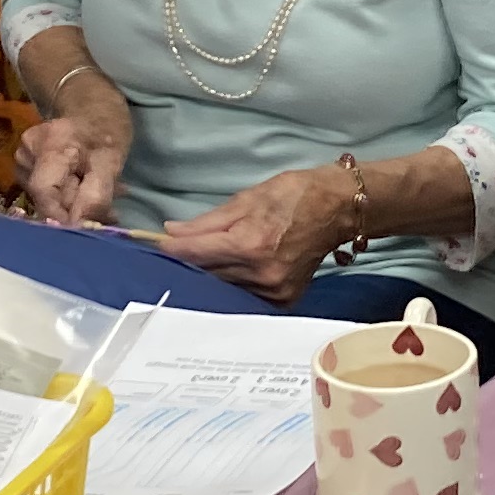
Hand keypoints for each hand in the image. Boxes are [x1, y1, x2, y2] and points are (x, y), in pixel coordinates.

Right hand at [16, 97, 128, 225]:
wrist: (93, 112)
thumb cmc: (105, 133)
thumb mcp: (112, 162)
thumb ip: (96, 196)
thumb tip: (79, 228)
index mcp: (49, 144)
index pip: (44, 192)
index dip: (62, 217)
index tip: (88, 229)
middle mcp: (27, 152)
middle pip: (45, 198)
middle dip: (76, 210)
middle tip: (107, 212)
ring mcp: (22, 160)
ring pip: (46, 199)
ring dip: (74, 205)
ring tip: (97, 193)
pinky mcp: (24, 169)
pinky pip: (45, 194)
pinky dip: (67, 198)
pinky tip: (82, 188)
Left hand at [159, 166, 359, 305]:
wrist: (338, 208)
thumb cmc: (293, 195)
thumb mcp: (247, 198)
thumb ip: (207, 221)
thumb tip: (172, 232)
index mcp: (250, 243)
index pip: (197, 253)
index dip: (173, 251)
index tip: (156, 248)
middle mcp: (261, 272)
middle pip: (208, 275)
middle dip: (190, 265)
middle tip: (174, 257)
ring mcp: (274, 289)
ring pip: (226, 289)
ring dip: (209, 279)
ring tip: (200, 267)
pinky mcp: (284, 299)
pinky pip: (246, 297)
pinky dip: (234, 287)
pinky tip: (228, 277)